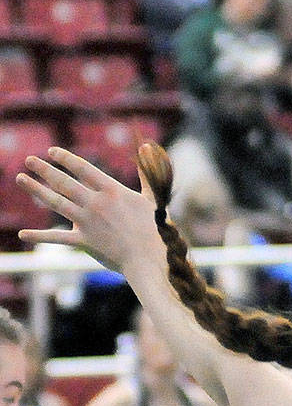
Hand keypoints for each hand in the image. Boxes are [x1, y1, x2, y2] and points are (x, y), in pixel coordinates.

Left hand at [16, 149, 163, 275]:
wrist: (151, 259)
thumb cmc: (156, 229)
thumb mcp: (152, 198)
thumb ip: (146, 172)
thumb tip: (147, 146)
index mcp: (112, 191)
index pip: (83, 168)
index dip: (65, 158)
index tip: (52, 151)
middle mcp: (96, 203)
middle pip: (64, 182)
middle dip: (44, 169)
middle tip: (29, 160)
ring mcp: (88, 222)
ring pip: (56, 202)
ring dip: (36, 189)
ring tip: (21, 178)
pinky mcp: (84, 242)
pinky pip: (57, 238)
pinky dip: (39, 237)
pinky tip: (23, 235)